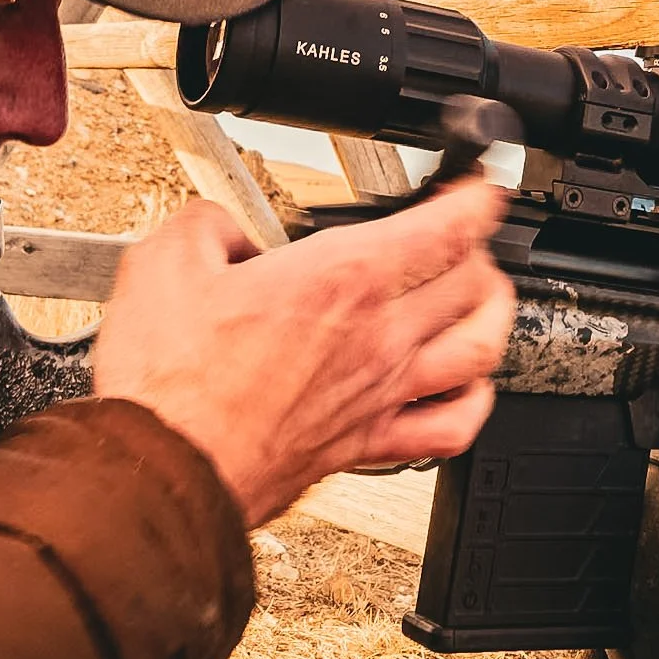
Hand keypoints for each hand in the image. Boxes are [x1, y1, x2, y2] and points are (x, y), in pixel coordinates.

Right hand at [92, 177, 515, 526]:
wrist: (167, 470)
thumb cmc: (170, 385)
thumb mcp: (164, 263)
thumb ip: (207, 225)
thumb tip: (222, 229)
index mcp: (342, 279)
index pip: (447, 227)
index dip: (477, 196)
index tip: (477, 187)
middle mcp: (378, 336)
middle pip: (472, 282)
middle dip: (479, 247)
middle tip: (461, 235)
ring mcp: (382, 394)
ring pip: (481, 349)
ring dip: (493, 314)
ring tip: (483, 297)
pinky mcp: (368, 445)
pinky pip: (452, 426)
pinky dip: (475, 402)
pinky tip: (466, 389)